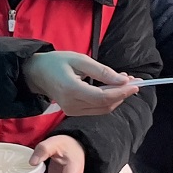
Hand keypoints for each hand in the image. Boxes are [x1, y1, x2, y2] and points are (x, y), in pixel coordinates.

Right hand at [22, 51, 140, 116]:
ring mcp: (72, 111)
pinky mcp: (74, 112)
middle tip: (134, 80)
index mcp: (71, 90)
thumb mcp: (79, 60)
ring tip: (125, 82)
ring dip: (117, 97)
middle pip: (105, 105)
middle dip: (123, 94)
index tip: (136, 83)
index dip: (122, 92)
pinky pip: (97, 109)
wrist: (36, 73)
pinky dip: (108, 100)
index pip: (103, 97)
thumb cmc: (56, 62)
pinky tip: (113, 88)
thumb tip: (123, 81)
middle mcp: (72, 105)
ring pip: (103, 109)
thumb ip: (101, 71)